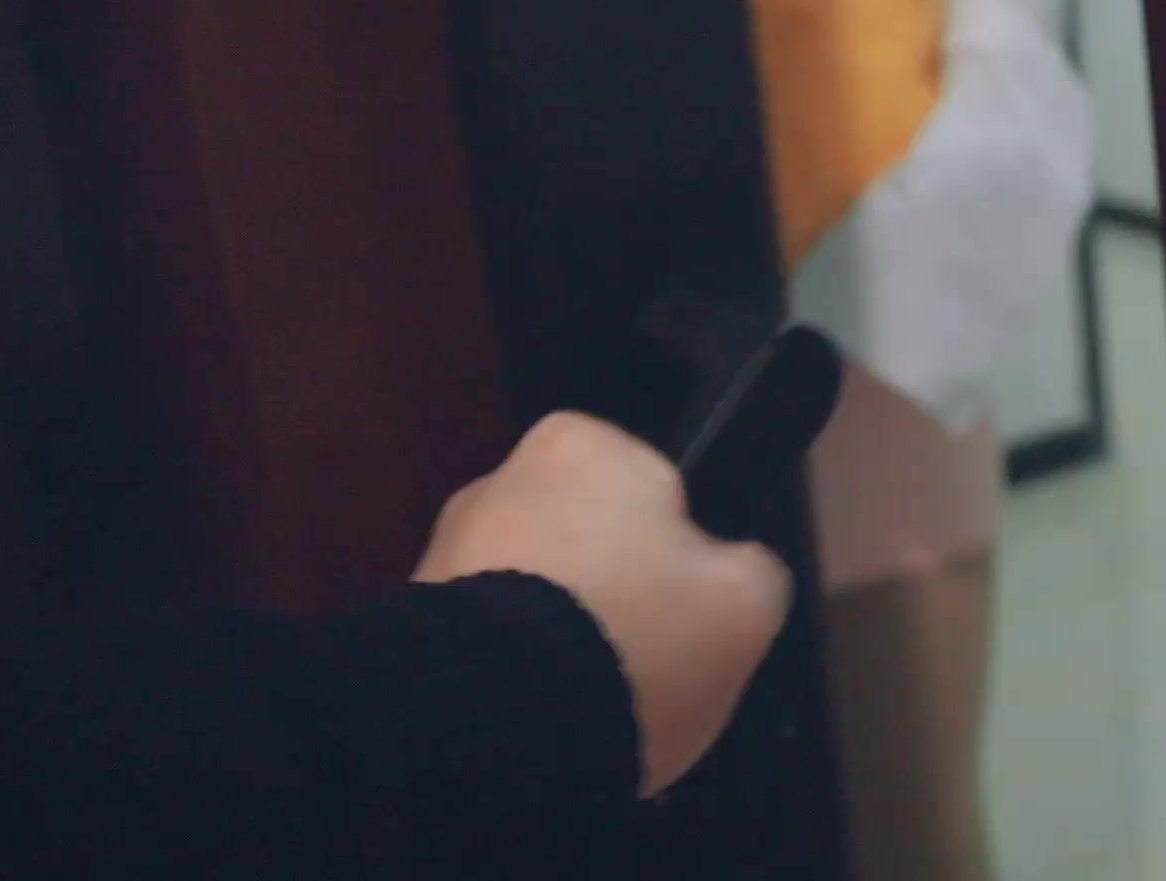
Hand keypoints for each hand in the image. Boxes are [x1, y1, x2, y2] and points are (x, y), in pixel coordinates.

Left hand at [413, 412, 791, 796]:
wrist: (499, 722)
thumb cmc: (635, 634)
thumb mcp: (746, 601)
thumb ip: (751, 566)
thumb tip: (729, 567)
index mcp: (581, 442)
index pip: (651, 488)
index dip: (677, 554)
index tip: (682, 608)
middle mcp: (500, 475)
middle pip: (590, 541)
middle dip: (612, 595)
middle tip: (641, 661)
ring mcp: (446, 548)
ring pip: (538, 595)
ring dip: (560, 638)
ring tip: (589, 701)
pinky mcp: (414, 617)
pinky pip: (493, 642)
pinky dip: (516, 672)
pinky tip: (540, 715)